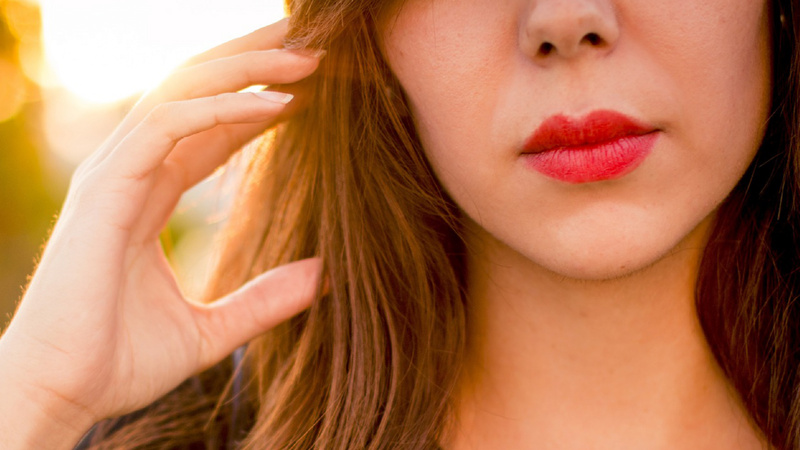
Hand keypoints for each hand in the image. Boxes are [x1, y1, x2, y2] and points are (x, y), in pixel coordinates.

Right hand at [0, 18, 322, 439]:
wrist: (63, 395)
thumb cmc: (119, 363)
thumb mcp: (211, 329)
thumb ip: (264, 300)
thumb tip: (322, 275)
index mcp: (148, 193)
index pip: (207, 127)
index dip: (255, 102)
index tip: (309, 89)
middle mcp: (131, 171)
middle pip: (196, 93)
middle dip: (252, 61)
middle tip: (311, 43)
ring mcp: (115, 173)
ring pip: (184, 92)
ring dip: (248, 69)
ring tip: (308, 59)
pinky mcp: (106, 187)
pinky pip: (170, 125)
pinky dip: (224, 109)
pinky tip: (277, 106)